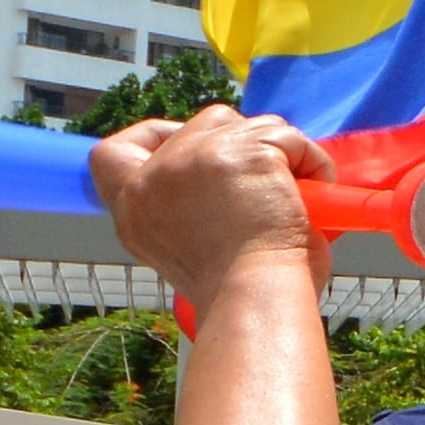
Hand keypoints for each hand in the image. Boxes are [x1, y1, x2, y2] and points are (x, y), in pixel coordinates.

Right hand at [93, 109, 332, 300]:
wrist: (255, 299)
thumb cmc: (237, 291)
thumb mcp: (184, 248)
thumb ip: (188, 205)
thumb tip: (230, 177)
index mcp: (133, 206)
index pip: (112, 153)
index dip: (154, 139)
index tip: (190, 153)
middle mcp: (155, 176)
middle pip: (205, 125)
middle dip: (242, 145)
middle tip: (265, 187)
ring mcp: (198, 157)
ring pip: (252, 127)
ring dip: (281, 156)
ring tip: (291, 201)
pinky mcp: (246, 152)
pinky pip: (289, 138)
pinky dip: (312, 164)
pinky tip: (312, 201)